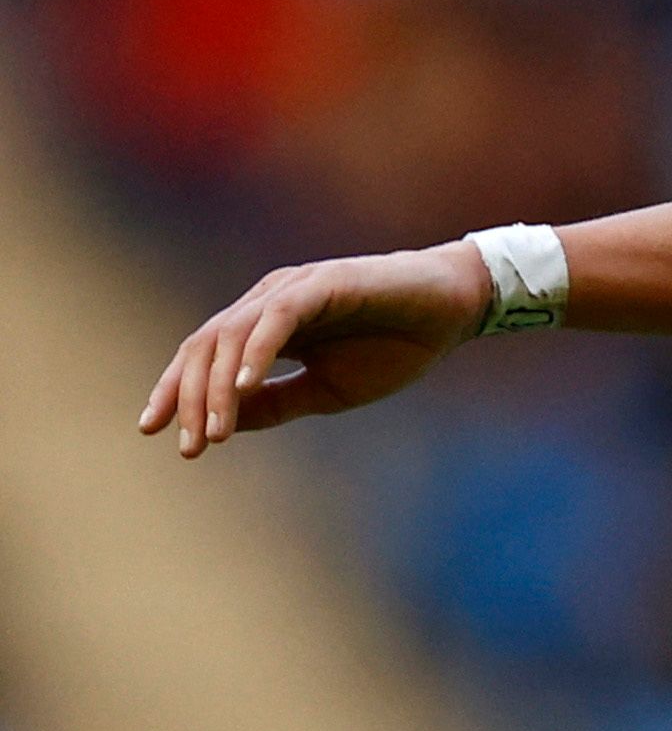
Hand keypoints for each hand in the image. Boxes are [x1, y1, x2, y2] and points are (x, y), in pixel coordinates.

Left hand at [139, 240, 492, 458]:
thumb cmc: (396, 346)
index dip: (177, 392)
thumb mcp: (327, 390)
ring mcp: (296, 288)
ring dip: (217, 386)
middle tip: (191, 447)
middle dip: (189, 397)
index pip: (205, 354)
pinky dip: (256, 353)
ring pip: (233, 334)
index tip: (160, 435)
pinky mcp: (324, 283)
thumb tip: (225, 423)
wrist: (453, 313)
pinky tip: (244, 390)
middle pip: (206, 345)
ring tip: (216, 432)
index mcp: (269, 324)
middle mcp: (272, 300)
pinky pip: (277, 317)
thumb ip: (276, 402)